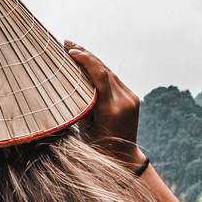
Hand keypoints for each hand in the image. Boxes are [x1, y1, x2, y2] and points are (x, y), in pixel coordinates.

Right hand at [64, 40, 141, 164]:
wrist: (123, 158)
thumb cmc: (97, 146)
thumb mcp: (84, 125)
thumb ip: (82, 103)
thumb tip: (69, 81)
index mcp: (111, 109)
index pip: (100, 75)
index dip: (86, 60)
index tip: (70, 51)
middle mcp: (125, 101)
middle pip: (105, 69)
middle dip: (87, 55)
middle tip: (68, 43)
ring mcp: (132, 99)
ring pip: (110, 73)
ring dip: (93, 62)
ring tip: (75, 50)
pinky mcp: (134, 98)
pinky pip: (115, 81)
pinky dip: (101, 72)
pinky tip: (89, 65)